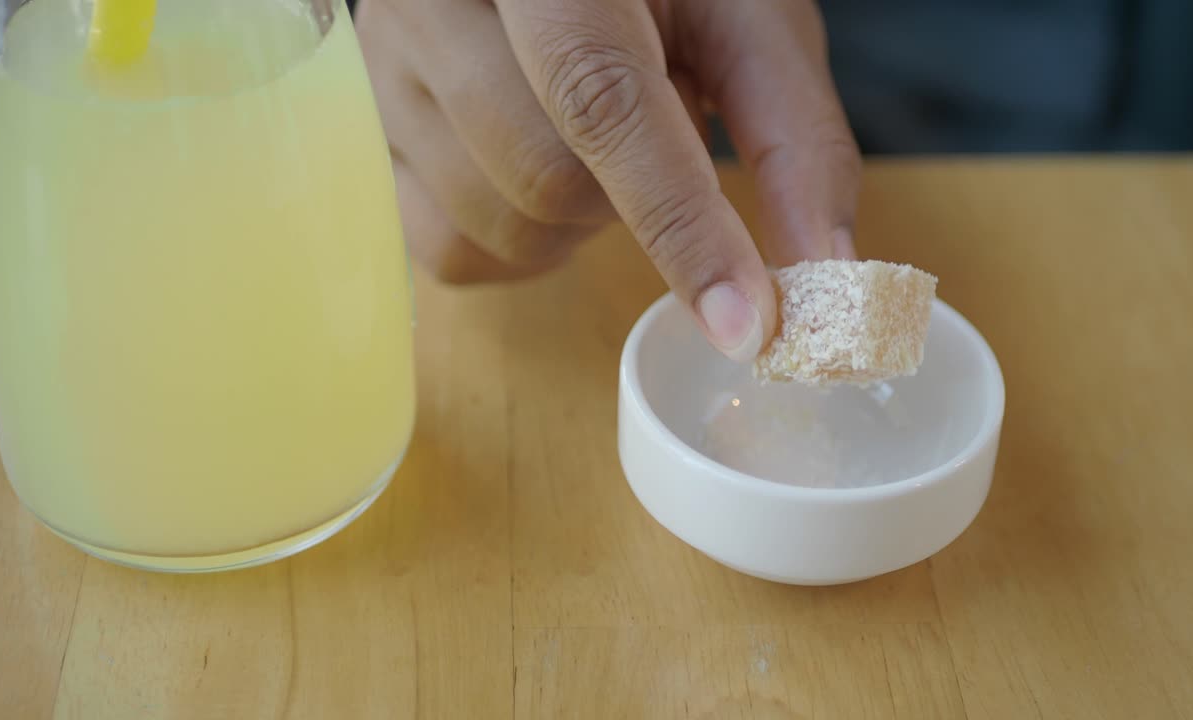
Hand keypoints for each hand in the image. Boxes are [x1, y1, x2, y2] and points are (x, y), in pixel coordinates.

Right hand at [356, 0, 860, 361]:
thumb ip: (792, 138)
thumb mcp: (746, 19)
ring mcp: (383, 66)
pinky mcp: (367, 129)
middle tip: (658, 126)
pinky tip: (542, 171)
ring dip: (578, 221)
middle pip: (543, 180)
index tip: (745, 323)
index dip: (679, 221)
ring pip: (495, 226)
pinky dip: (521, 245)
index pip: (598, 96)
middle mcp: (433, 0)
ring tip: (593, 134)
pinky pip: (447, 251)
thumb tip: (825, 278)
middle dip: (631, 201)